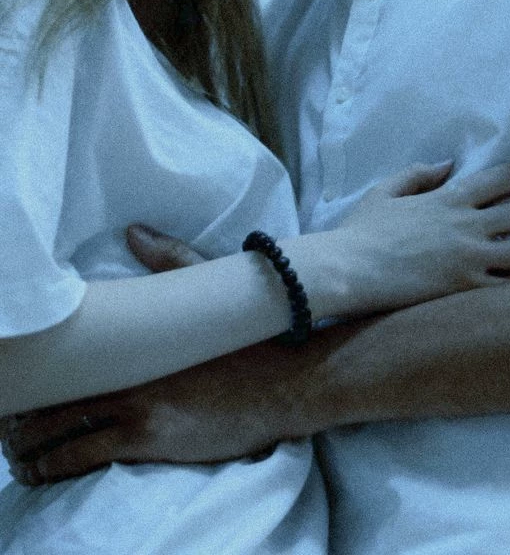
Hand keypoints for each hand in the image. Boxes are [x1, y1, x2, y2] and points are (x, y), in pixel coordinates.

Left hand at [0, 232, 301, 484]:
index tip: (18, 387)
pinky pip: (85, 459)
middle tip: (9, 427)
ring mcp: (137, 411)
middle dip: (21, 420)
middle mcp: (126, 377)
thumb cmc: (248, 344)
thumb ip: (171, 261)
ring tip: (18, 456)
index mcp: (135, 343)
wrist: (286, 382)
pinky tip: (42, 473)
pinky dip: (54, 468)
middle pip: (51, 400)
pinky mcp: (152, 441)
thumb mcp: (209, 295)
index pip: (66, 360)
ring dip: (28, 450)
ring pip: (58, 435)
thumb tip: (134, 231)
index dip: (33, 379)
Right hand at [333, 161, 509, 310]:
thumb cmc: (361, 232)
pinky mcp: (462, 288)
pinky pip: (508, 287)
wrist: (348, 268)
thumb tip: (445, 165)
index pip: (505, 177)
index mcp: (449, 199)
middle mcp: (466, 225)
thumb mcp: (384, 192)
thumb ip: (417, 174)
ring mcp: (468, 258)